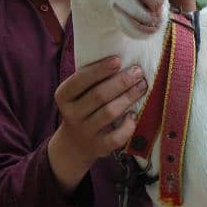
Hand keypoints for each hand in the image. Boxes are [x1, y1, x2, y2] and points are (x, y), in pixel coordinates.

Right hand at [48, 56, 146, 192]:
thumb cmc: (83, 108)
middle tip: (137, 72)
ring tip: (142, 86)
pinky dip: (128, 126)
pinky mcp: (98, 146)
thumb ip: (92, 79)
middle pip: (98, 95)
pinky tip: (134, 115)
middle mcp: (71, 114)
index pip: (80, 80)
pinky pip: (116, 137)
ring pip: (109, 113)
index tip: (118, 59)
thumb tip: (122, 60)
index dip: (99, 69)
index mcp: (64, 96)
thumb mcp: (78, 94)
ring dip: (128, 97)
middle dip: (121, 82)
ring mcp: (85, 131)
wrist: (75, 144)